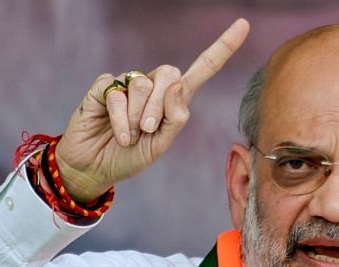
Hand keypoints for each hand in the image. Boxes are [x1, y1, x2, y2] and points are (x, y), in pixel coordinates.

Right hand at [54, 19, 249, 202]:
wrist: (95, 168)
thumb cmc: (129, 157)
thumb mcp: (160, 145)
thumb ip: (175, 118)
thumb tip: (176, 85)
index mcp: (174, 100)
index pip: (202, 68)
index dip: (222, 48)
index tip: (244, 25)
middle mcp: (153, 86)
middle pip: (170, 73)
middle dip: (159, 106)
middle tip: (147, 129)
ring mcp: (128, 84)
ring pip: (143, 84)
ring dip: (137, 116)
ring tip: (130, 135)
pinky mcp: (105, 87)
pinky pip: (117, 93)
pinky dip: (119, 118)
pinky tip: (118, 134)